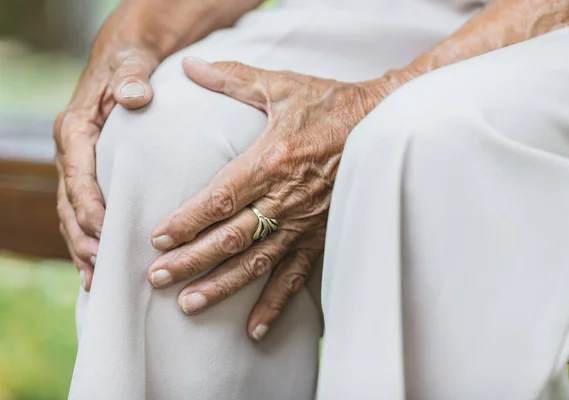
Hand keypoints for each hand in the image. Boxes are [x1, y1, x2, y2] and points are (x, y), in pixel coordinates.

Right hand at [55, 47, 157, 289]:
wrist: (124, 61)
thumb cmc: (129, 65)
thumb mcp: (131, 64)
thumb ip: (131, 78)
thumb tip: (135, 95)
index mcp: (75, 130)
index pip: (78, 178)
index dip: (90, 209)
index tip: (106, 234)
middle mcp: (71, 153)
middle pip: (70, 205)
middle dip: (84, 238)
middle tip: (103, 267)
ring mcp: (78, 167)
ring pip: (72, 215)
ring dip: (82, 247)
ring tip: (97, 278)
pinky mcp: (89, 175)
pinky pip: (82, 212)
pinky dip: (87, 239)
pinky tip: (97, 267)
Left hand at [147, 57, 394, 339]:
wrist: (384, 124)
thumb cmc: (330, 104)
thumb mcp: (282, 85)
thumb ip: (232, 78)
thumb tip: (189, 65)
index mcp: (272, 160)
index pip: (220, 198)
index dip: (187, 221)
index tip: (157, 238)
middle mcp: (287, 198)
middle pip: (231, 236)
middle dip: (191, 260)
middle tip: (156, 278)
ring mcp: (306, 222)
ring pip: (258, 262)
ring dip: (223, 286)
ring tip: (189, 304)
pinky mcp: (322, 236)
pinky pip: (297, 276)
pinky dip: (276, 304)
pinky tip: (254, 329)